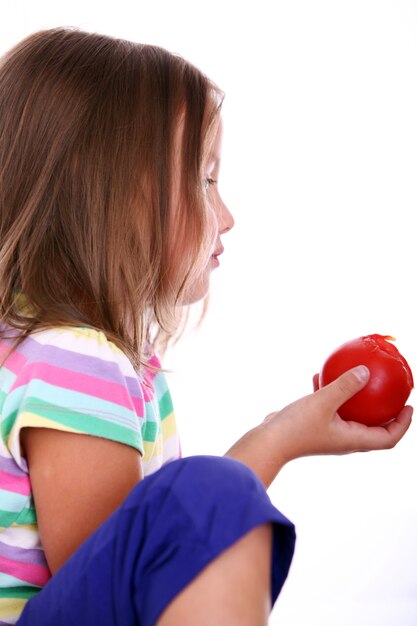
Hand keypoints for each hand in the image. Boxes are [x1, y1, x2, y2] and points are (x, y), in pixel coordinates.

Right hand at [227, 365, 412, 487]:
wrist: (268, 441)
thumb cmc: (297, 427)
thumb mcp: (324, 402)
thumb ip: (345, 386)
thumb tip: (366, 372)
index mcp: (353, 439)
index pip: (388, 438)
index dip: (403, 424)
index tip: (409, 406)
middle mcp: (344, 438)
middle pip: (373, 426)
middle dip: (384, 409)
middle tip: (390, 390)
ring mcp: (328, 431)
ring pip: (349, 414)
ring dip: (355, 397)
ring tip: (359, 376)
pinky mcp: (313, 423)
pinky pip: (328, 406)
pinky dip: (329, 391)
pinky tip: (321, 373)